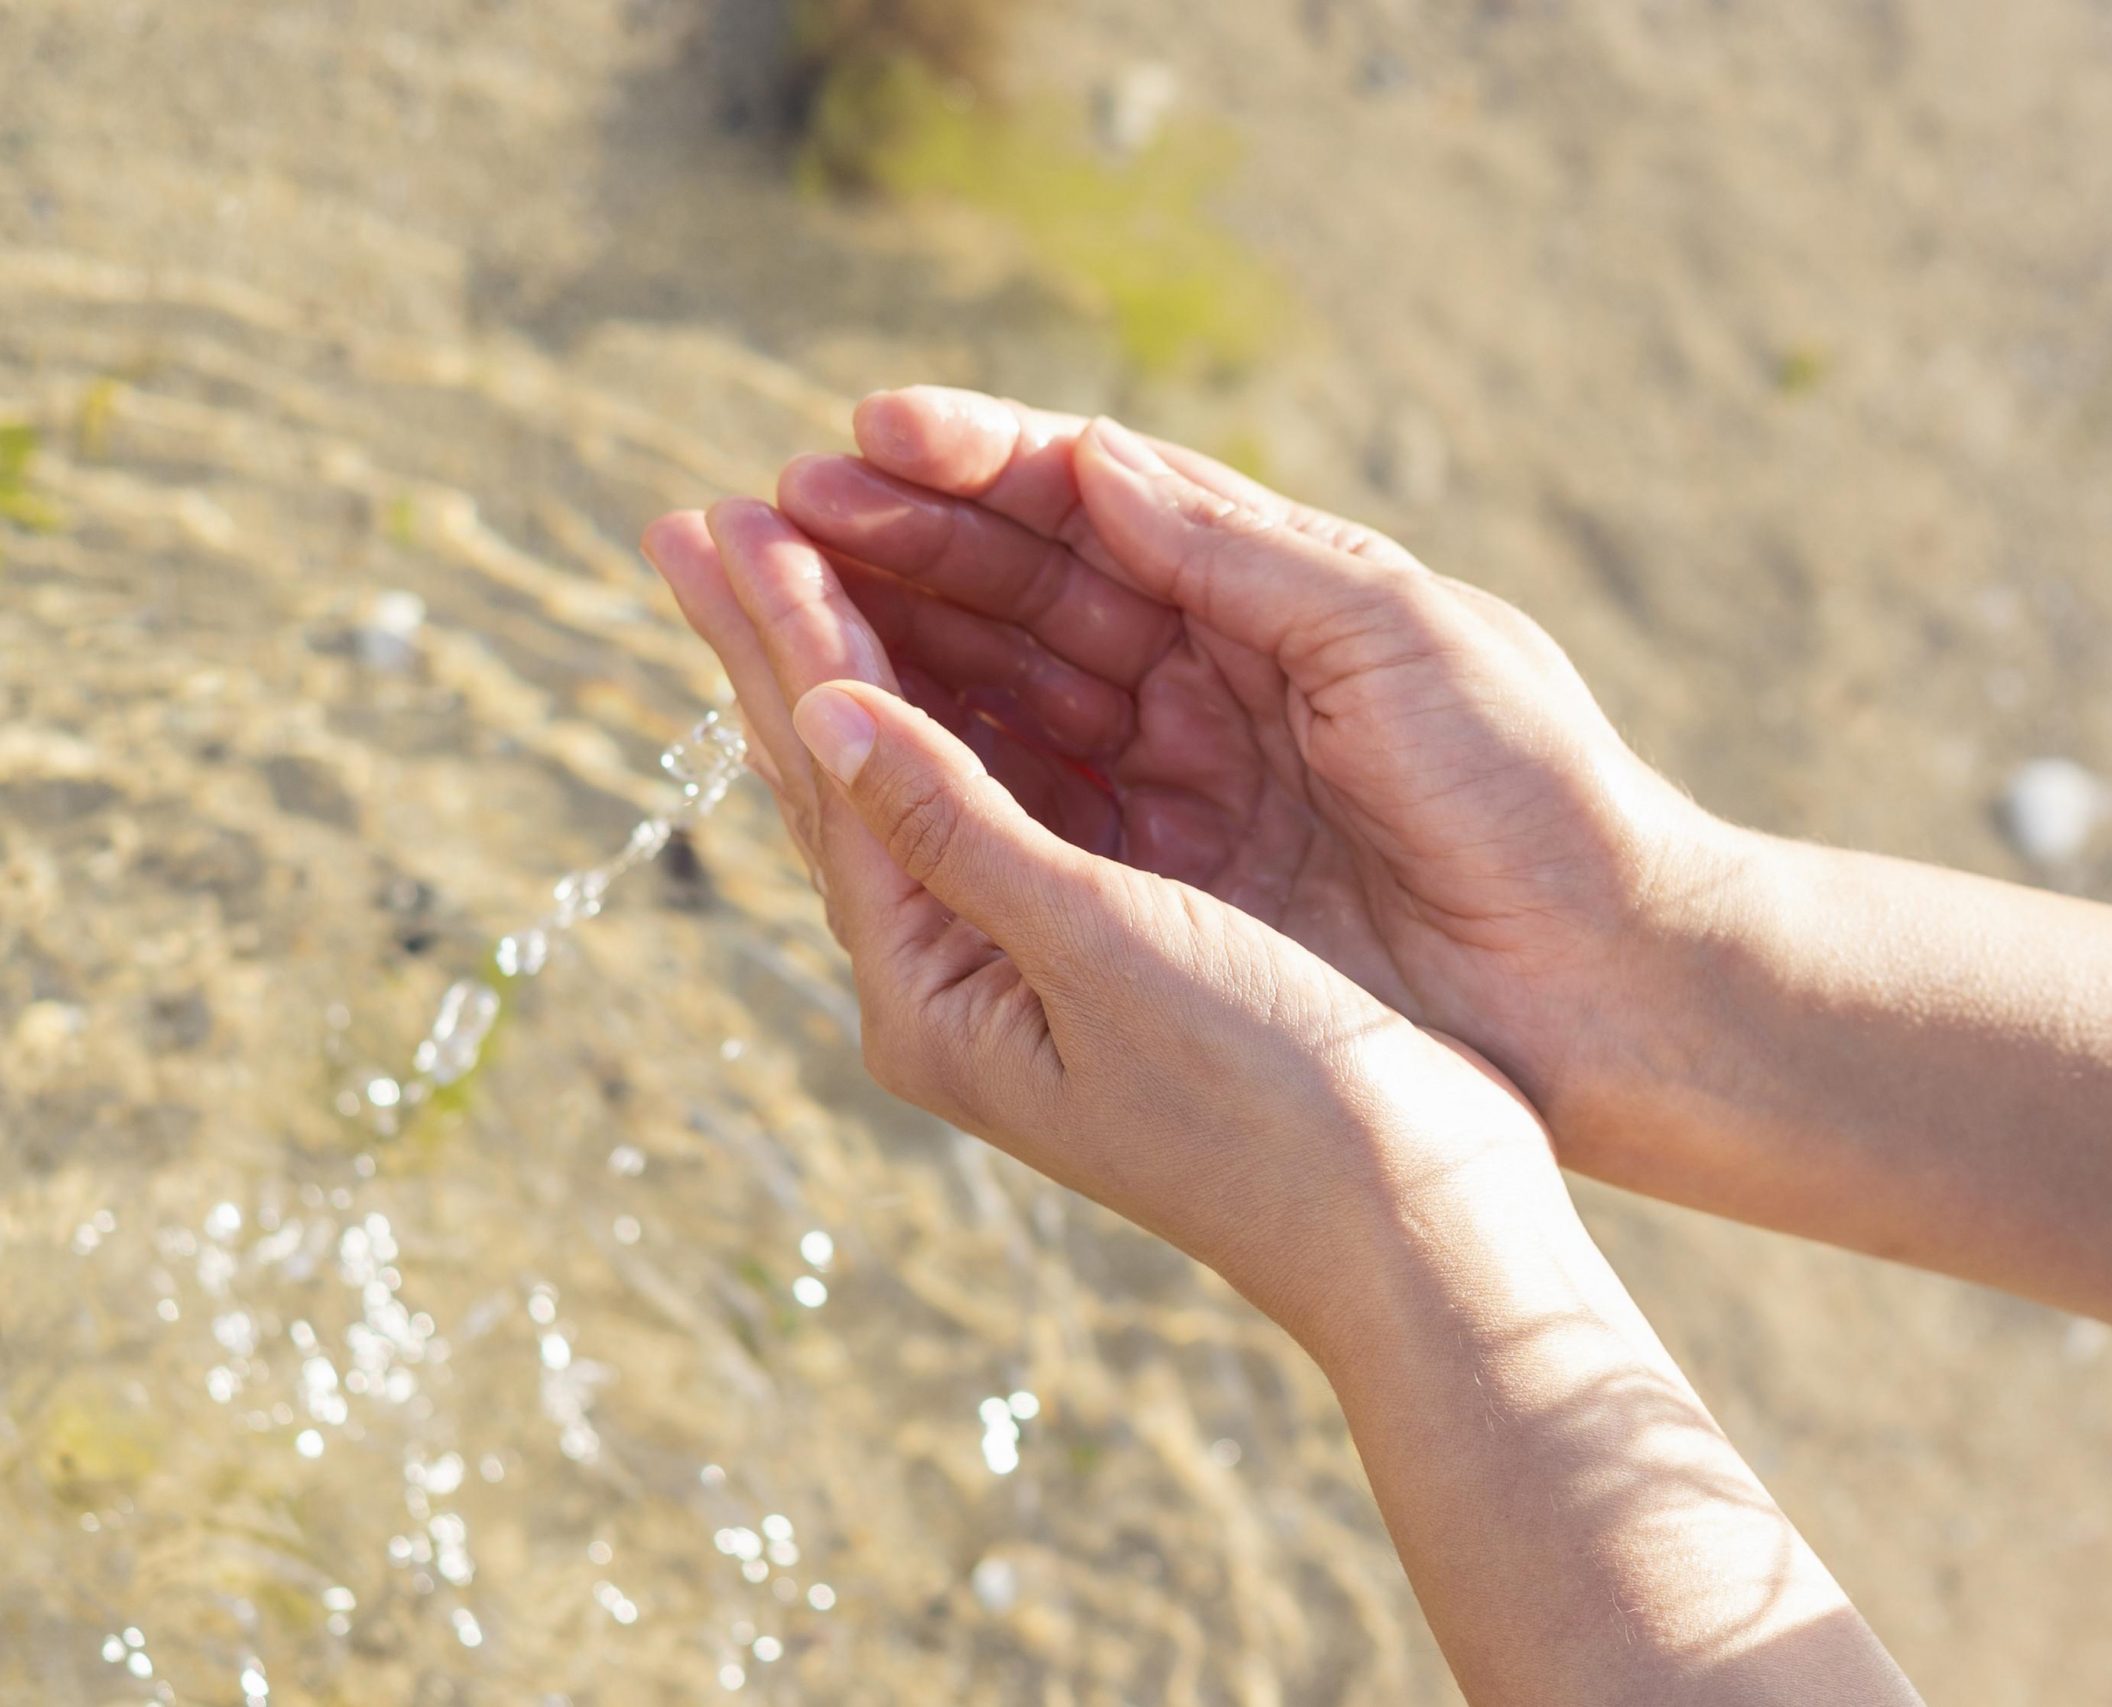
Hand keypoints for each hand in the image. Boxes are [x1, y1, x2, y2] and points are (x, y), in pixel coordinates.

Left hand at [639, 500, 1566, 1342]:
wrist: (1411, 1227)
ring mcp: (1024, 977)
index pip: (835, 782)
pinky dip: (957, 719)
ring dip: (852, 668)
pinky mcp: (1105, 959)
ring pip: (913, 788)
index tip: (726, 514)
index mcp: (934, 998)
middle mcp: (956, 989)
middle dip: (777, 644)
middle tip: (691, 524)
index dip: (789, 636)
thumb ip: (958, 823)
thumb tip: (821, 708)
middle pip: (840, 783)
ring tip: (781, 564)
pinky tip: (930, 667)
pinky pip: (998, 808)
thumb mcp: (1104, 947)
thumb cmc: (1271, 1101)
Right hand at [769, 389, 1744, 1132]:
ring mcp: (1184, 792)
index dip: (975, 469)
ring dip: (889, 646)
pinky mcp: (1169, 895)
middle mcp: (1213, 685)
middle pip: (1025, 598)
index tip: (859, 437)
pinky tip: (845, 727)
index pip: (1096, 508)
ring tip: (766, 594)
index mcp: (1278, 598)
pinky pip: (1028, 814)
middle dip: (896, 549)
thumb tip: (1094, 462)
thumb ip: (1242, 555)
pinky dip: (939, 768)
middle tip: (758, 508)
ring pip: (1007, 699)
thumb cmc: (1535, 796)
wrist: (1610, 986)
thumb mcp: (1404, 639)